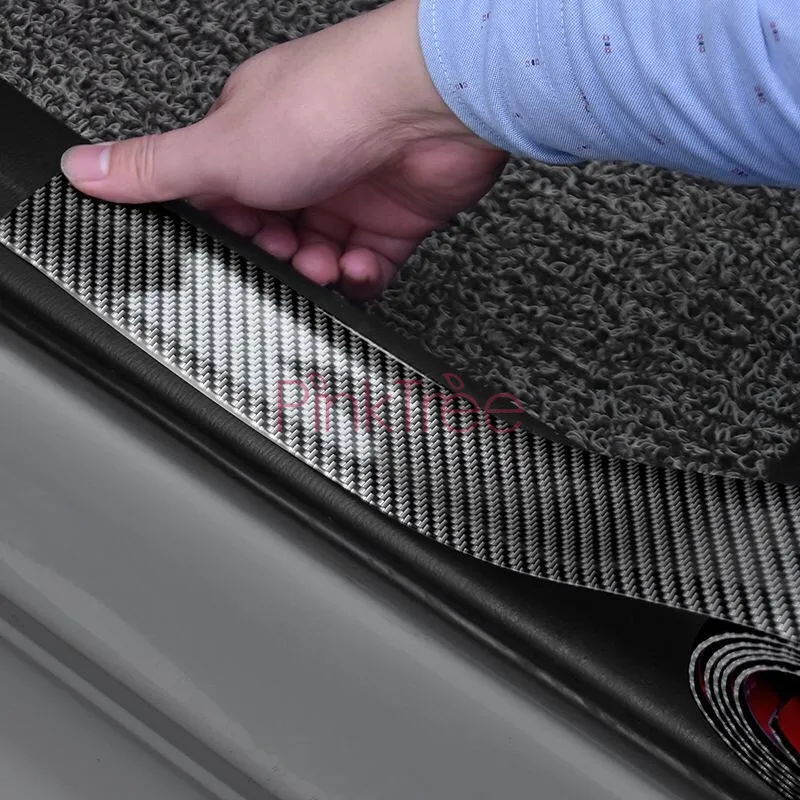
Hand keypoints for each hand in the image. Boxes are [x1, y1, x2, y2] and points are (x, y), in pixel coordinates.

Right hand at [60, 0, 508, 298]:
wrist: (427, 106)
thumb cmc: (331, 107)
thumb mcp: (220, 148)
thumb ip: (155, 170)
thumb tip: (85, 169)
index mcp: (252, 139)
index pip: (222, 202)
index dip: (227, 235)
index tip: (235, 247)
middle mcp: (302, 162)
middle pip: (274, 238)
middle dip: (278, 260)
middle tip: (288, 256)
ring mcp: (350, 190)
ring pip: (321, 258)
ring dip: (321, 273)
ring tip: (328, 263)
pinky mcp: (393, 218)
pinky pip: (369, 266)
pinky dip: (362, 277)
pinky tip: (359, 268)